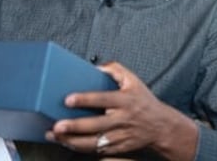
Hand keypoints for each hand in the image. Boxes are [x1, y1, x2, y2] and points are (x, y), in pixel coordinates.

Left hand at [46, 62, 195, 157]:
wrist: (161, 127)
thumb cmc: (143, 102)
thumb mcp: (133, 80)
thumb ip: (115, 69)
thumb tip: (96, 67)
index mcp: (125, 100)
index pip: (103, 99)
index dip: (85, 100)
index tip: (68, 99)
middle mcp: (122, 119)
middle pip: (96, 124)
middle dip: (75, 126)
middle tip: (57, 126)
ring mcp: (120, 136)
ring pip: (94, 142)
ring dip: (73, 141)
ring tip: (55, 136)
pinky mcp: (118, 148)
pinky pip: (97, 150)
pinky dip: (80, 148)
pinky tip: (66, 143)